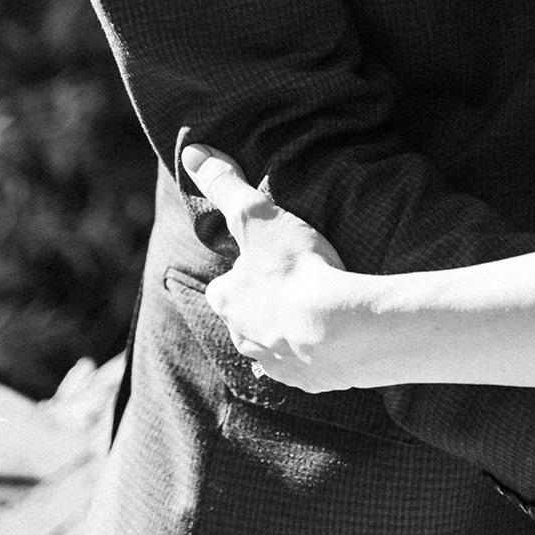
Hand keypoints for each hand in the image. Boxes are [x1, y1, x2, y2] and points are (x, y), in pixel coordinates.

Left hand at [182, 142, 367, 391]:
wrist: (343, 329)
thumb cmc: (295, 269)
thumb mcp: (258, 216)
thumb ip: (226, 184)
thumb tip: (191, 152)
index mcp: (227, 300)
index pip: (224, 286)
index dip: (242, 272)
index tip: (264, 261)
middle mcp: (242, 337)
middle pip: (245, 319)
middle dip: (262, 305)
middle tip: (293, 285)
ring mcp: (274, 364)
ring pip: (271, 346)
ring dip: (285, 333)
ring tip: (314, 314)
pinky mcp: (308, 382)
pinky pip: (304, 368)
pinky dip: (313, 357)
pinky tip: (331, 343)